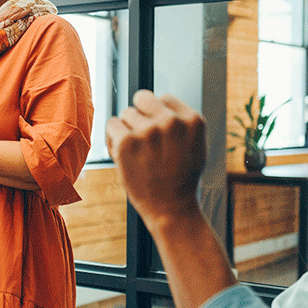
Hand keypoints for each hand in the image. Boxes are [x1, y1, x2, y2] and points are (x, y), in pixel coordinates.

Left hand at [105, 90, 206, 224]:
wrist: (171, 208)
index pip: (164, 98)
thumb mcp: (195, 145)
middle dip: (140, 115)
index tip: (156, 132)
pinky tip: (122, 154)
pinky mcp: (127, 142)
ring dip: (126, 130)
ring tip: (136, 152)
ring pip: (126, 113)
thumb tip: (158, 101)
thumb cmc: (180, 179)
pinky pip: (111, 124)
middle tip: (143, 139)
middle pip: (143, 98)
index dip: (157, 114)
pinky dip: (112, 138)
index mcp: (192, 120)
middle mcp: (171, 121)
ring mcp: (148, 131)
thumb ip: (181, 122)